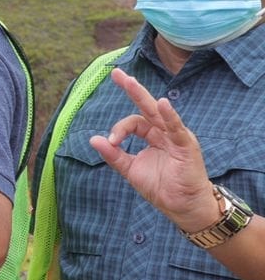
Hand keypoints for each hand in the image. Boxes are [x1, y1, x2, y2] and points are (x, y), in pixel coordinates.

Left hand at [88, 68, 215, 231]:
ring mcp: (176, 137)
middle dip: (131, 89)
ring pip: (158, 113)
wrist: (182, 206)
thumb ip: (113, 155)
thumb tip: (92, 138)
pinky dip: (170, 116)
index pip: (134, 122)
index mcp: (153, 136)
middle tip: (116, 73)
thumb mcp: (130, 169)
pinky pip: (177, 129)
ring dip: (143, 97)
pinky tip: (162, 104)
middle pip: (146, 107)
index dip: (119, 129)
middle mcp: (165, 132)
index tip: (111, 142)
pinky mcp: (186, 146)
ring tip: (129, 82)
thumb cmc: (160, 187)